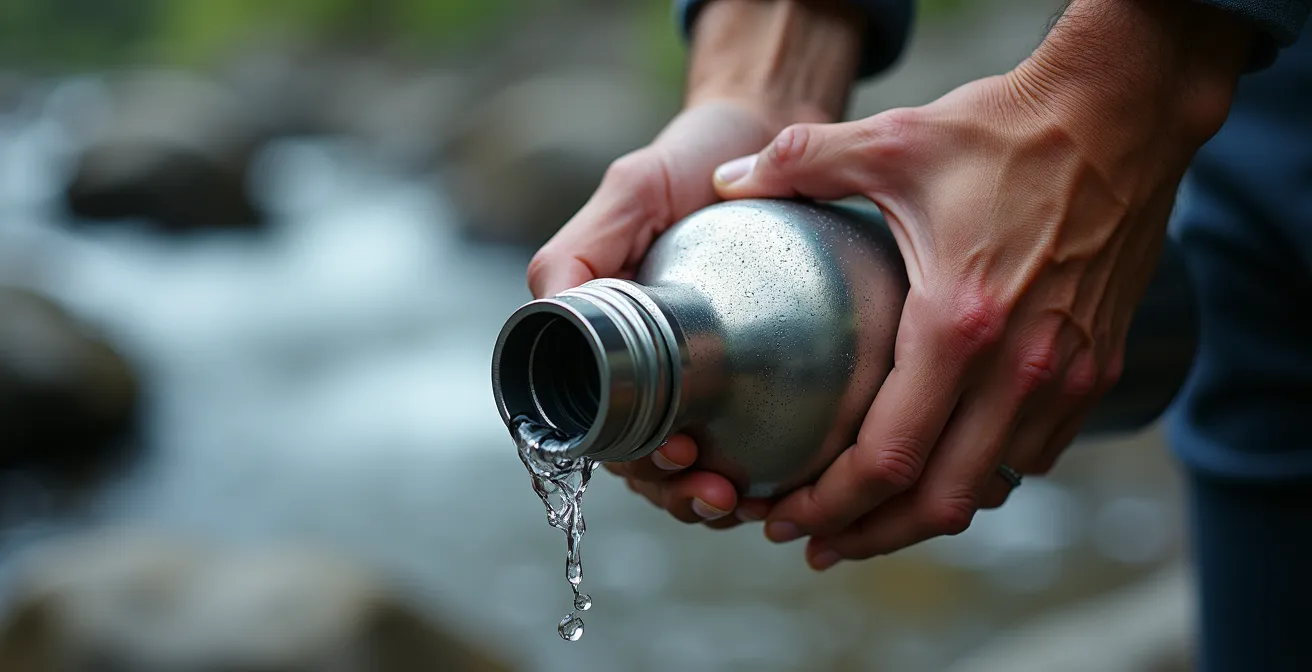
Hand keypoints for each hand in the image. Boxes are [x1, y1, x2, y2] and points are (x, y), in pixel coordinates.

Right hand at [527, 0, 860, 528]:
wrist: (768, 136)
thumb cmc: (695, 156)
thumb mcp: (634, 189)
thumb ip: (581, 246)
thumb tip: (552, 317)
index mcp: (597, 330)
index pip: (594, 416)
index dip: (627, 453)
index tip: (676, 456)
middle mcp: (634, 357)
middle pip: (636, 452)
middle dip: (672, 489)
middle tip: (718, 493)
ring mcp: (685, 367)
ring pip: (680, 459)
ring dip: (702, 496)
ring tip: (742, 500)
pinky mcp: (734, 369)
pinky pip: (732, 434)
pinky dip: (743, 469)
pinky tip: (771, 480)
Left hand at [696, 0, 1252, 569]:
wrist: (1124, 112)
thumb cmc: (1007, 129)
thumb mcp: (893, 139)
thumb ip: (799, 163)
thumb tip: (726, 182)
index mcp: (958, 322)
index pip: (888, 457)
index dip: (829, 503)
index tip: (784, 514)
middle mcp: (1020, 366)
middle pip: (938, 500)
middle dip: (867, 535)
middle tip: (814, 541)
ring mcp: (1067, 373)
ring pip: (990, 487)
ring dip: (923, 515)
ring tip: (867, 518)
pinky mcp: (1098, 365)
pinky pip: (1034, 454)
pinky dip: (981, 476)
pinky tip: (940, 467)